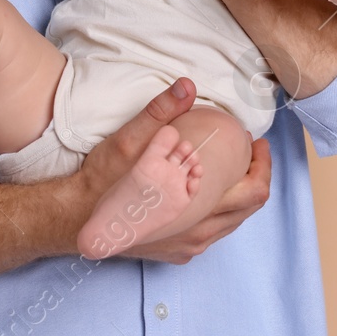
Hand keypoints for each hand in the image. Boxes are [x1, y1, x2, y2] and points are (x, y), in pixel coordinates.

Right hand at [70, 78, 270, 264]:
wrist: (74, 218)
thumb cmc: (102, 181)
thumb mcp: (129, 140)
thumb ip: (161, 112)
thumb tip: (186, 85)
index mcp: (196, 210)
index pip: (252, 194)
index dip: (263, 167)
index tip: (257, 144)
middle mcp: (197, 235)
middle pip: (246, 209)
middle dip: (255, 176)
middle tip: (250, 151)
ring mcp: (186, 246)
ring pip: (229, 223)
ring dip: (236, 193)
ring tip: (231, 165)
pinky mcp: (175, 250)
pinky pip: (209, 231)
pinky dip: (217, 209)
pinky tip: (205, 189)